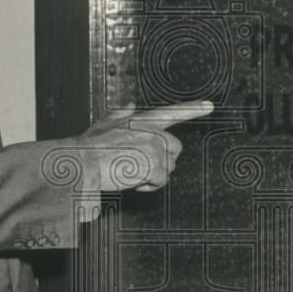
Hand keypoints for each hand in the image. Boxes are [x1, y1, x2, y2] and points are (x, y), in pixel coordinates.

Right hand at [79, 101, 213, 191]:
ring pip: (168, 168)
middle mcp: (152, 132)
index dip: (192, 109)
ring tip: (130, 173)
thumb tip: (130, 105)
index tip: (210, 105)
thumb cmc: (89, 146)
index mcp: (141, 120)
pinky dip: (148, 186)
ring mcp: (155, 149)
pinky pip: (161, 181)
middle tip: (139, 166)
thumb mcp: (104, 124)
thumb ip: (121, 115)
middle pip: (175, 148)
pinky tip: (131, 181)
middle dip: (162, 160)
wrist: (82, 162)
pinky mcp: (155, 166)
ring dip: (152, 175)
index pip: (171, 112)